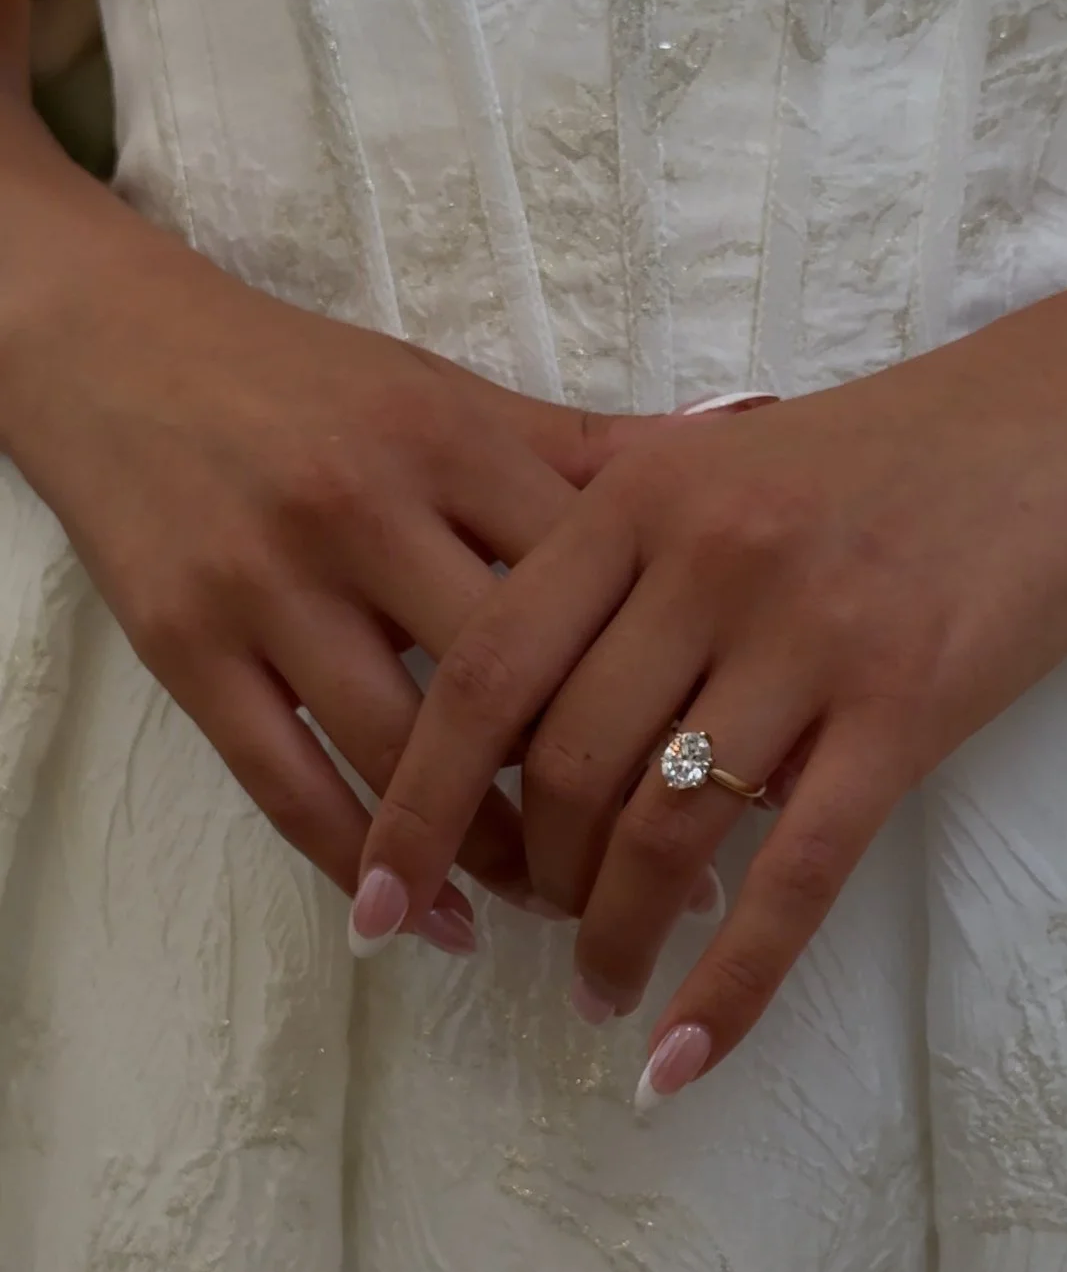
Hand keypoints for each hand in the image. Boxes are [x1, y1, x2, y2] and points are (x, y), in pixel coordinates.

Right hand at [0, 211, 649, 945]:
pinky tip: (422, 918)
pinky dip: (363, 864)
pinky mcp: (189, 650)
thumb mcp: (453, 395)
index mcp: (451, 443)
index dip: (662, 682)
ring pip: (401, 748)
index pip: (587, 584)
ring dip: (485, 848)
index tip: (721, 762)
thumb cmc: (313, 385)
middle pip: (507, 679)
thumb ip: (587, 447)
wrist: (120, 353)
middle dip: (587, 789)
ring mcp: (270, 586)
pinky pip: (286, 785)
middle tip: (651, 867)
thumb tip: (741, 438)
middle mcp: (364, 512)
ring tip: (548, 903)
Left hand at [358, 271, 1066, 1087]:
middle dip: (528, 879)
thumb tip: (492, 639)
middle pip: (562, 767)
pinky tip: (680, 1056)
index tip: (376, 898)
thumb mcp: (718, 452)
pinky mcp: (904, 711)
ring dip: (610, 939)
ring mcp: (807, 637)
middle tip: (536, 924)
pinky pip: (793, 879)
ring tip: (599, 993)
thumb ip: (603, 528)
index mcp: (634, 499)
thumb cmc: (883, 451)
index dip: (414, 800)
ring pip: (663, 830)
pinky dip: (728, 986)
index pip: (483, 673)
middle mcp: (705, 563)